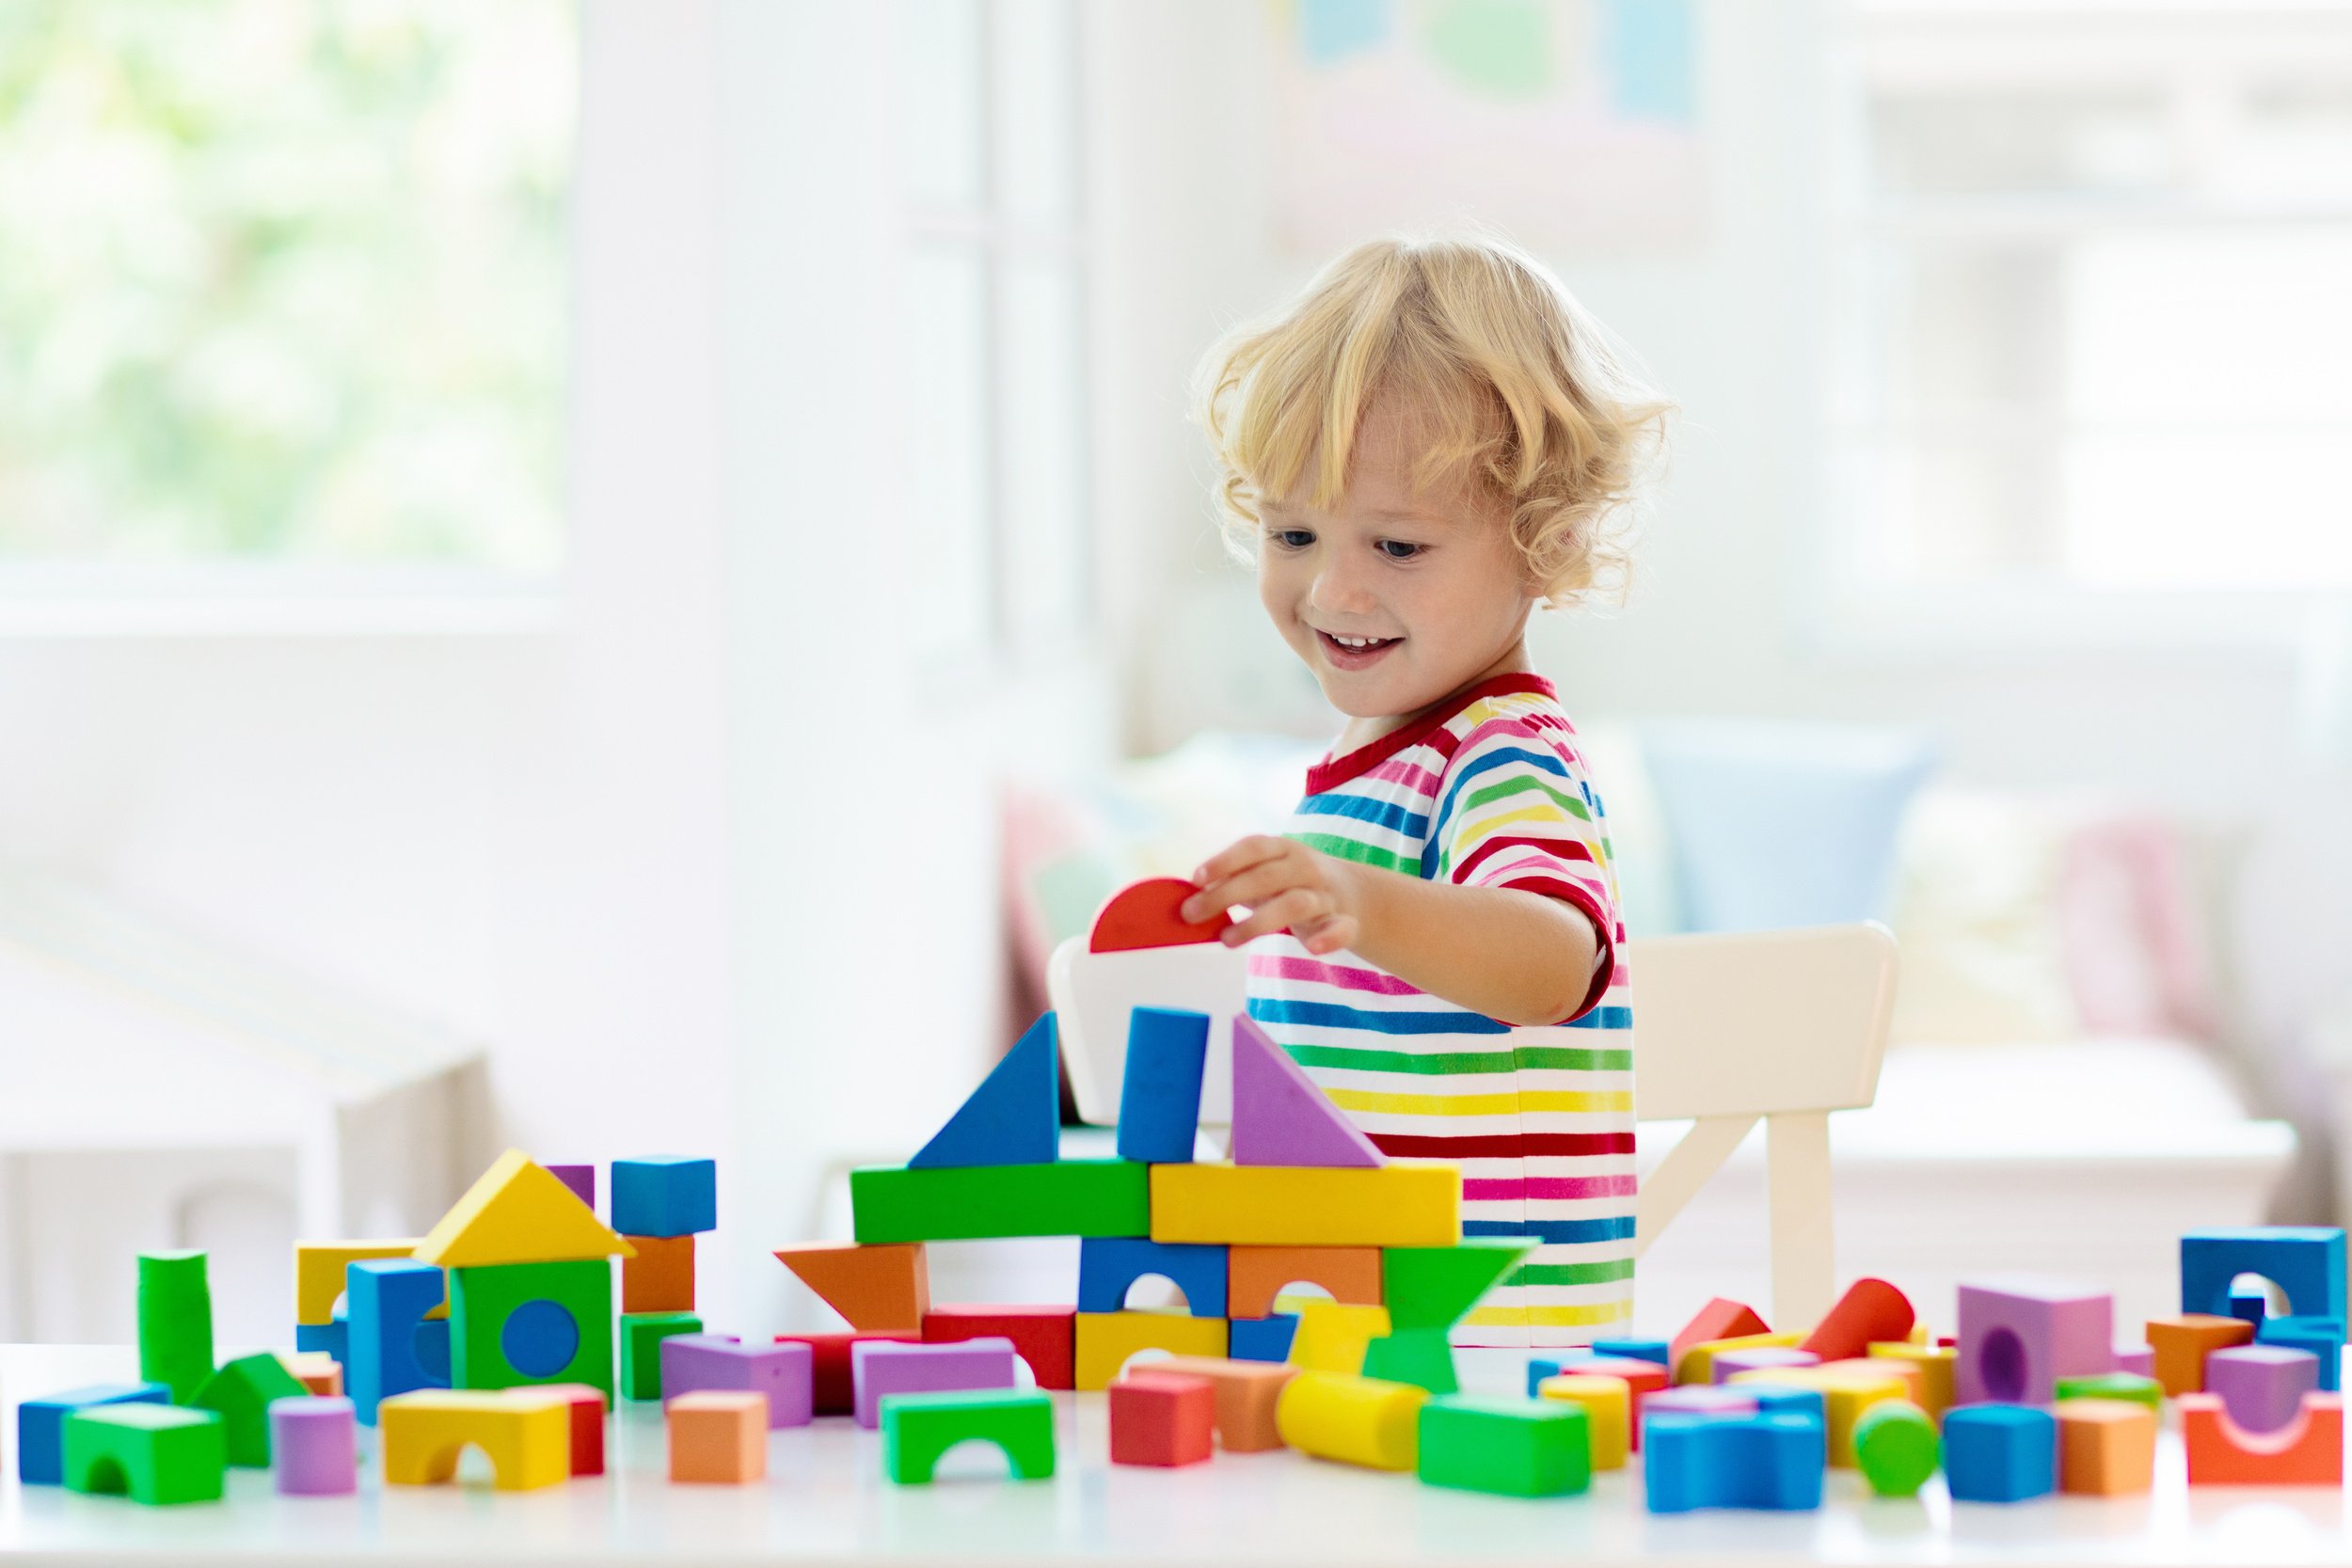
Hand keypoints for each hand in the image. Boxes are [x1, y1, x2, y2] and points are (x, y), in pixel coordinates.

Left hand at [1182, 836, 1361, 954]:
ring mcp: (1325, 894)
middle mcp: (1305, 866)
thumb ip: (1232, 883)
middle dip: (1226, 895)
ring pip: (1294, 904)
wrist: (1354, 893)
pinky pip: (1340, 929)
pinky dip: (1330, 938)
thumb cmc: (1291, 884)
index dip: (1224, 861)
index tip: (1196, 879)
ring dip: (1257, 923)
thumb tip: (1189, 900)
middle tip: (1191, 915)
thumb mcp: (1264, 874)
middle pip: (1266, 877)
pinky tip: (1314, 949)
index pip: (1253, 848)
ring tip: (1227, 940)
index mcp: (1284, 849)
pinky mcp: (1344, 922)